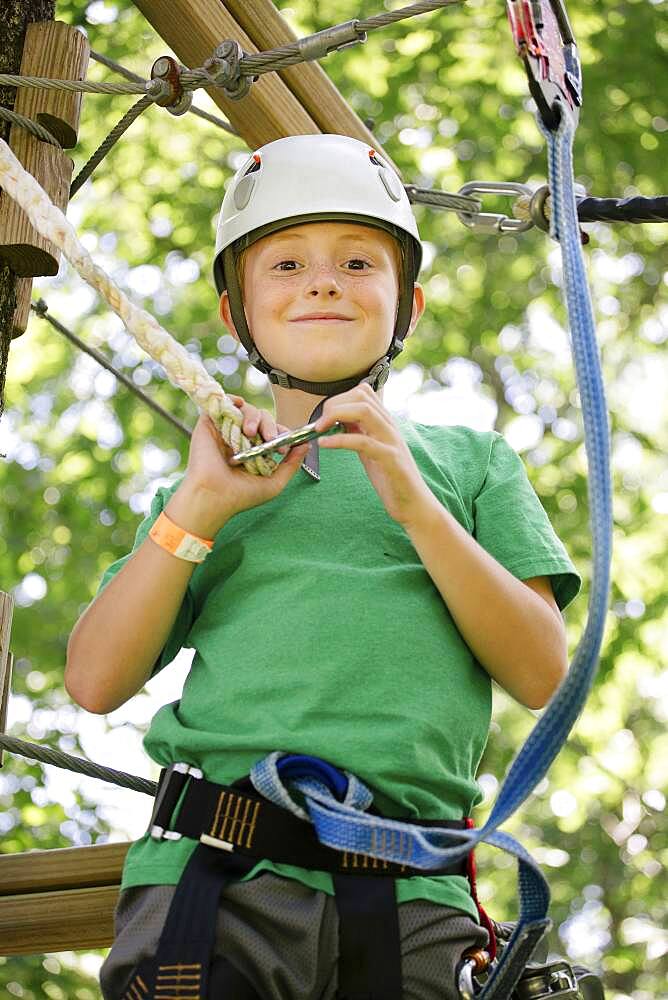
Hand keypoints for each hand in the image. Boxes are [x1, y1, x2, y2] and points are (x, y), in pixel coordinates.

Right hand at [179, 395, 309, 529]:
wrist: (213, 497)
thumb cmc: (242, 495)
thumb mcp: (275, 483)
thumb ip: (292, 464)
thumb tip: (306, 445)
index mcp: (255, 451)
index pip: (273, 431)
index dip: (281, 433)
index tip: (283, 447)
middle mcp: (241, 439)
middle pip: (263, 418)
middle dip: (270, 426)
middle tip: (269, 439)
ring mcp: (226, 430)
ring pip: (247, 409)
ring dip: (254, 418)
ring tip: (249, 433)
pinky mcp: (210, 424)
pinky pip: (225, 402)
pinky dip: (234, 400)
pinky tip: (239, 408)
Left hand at [315, 383, 432, 526]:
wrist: (414, 504)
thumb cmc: (392, 478)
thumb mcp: (371, 450)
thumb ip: (359, 432)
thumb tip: (339, 419)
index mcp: (385, 423)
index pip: (363, 392)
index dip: (339, 398)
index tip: (324, 416)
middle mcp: (390, 427)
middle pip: (361, 396)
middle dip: (334, 404)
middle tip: (318, 424)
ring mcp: (391, 442)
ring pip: (364, 411)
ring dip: (335, 415)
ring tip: (319, 429)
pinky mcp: (391, 460)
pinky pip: (363, 442)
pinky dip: (339, 440)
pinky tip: (325, 444)